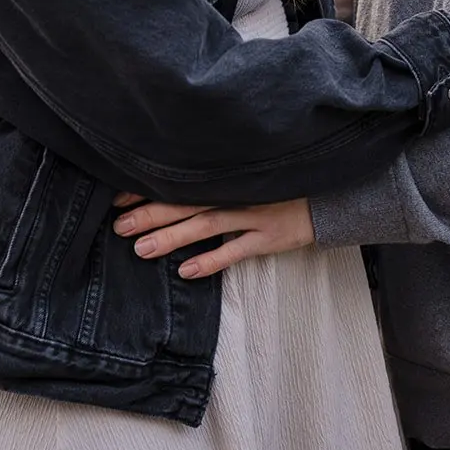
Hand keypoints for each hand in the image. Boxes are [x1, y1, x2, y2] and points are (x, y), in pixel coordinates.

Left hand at [113, 194, 313, 277]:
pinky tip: (186, 272)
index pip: (181, 182)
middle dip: (151, 213)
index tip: (119, 198)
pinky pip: (236, 251)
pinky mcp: (270, 237)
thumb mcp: (251, 177)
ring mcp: (253, 215)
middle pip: (187, 202)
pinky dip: (211, 261)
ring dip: (172, 237)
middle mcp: (236, 193)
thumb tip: (176, 190)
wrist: (331, 195)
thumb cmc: (284, 186)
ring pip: (206, 225)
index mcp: (227, 178)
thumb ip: (219, 182)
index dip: (149, 190)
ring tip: (141, 249)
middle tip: (119, 226)